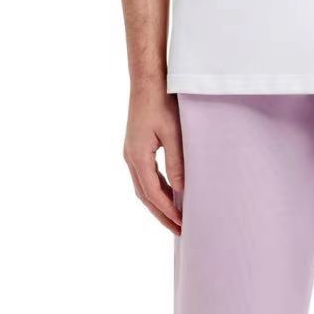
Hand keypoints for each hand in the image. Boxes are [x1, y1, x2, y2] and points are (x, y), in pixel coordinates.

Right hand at [124, 85, 183, 234]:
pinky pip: (145, 177)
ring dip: (158, 204)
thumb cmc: (162, 103)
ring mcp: (131, 153)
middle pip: (145, 196)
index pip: (153, 193)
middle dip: (162, 215)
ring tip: (176, 218)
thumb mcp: (174, 134)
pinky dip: (157, 190)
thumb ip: (177, 163)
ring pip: (143, 188)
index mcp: (138, 156)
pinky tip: (170, 194)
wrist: (147, 81)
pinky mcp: (136, 148)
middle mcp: (131, 157)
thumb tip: (182, 190)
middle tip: (180, 231)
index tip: (183, 224)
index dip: (168, 211)